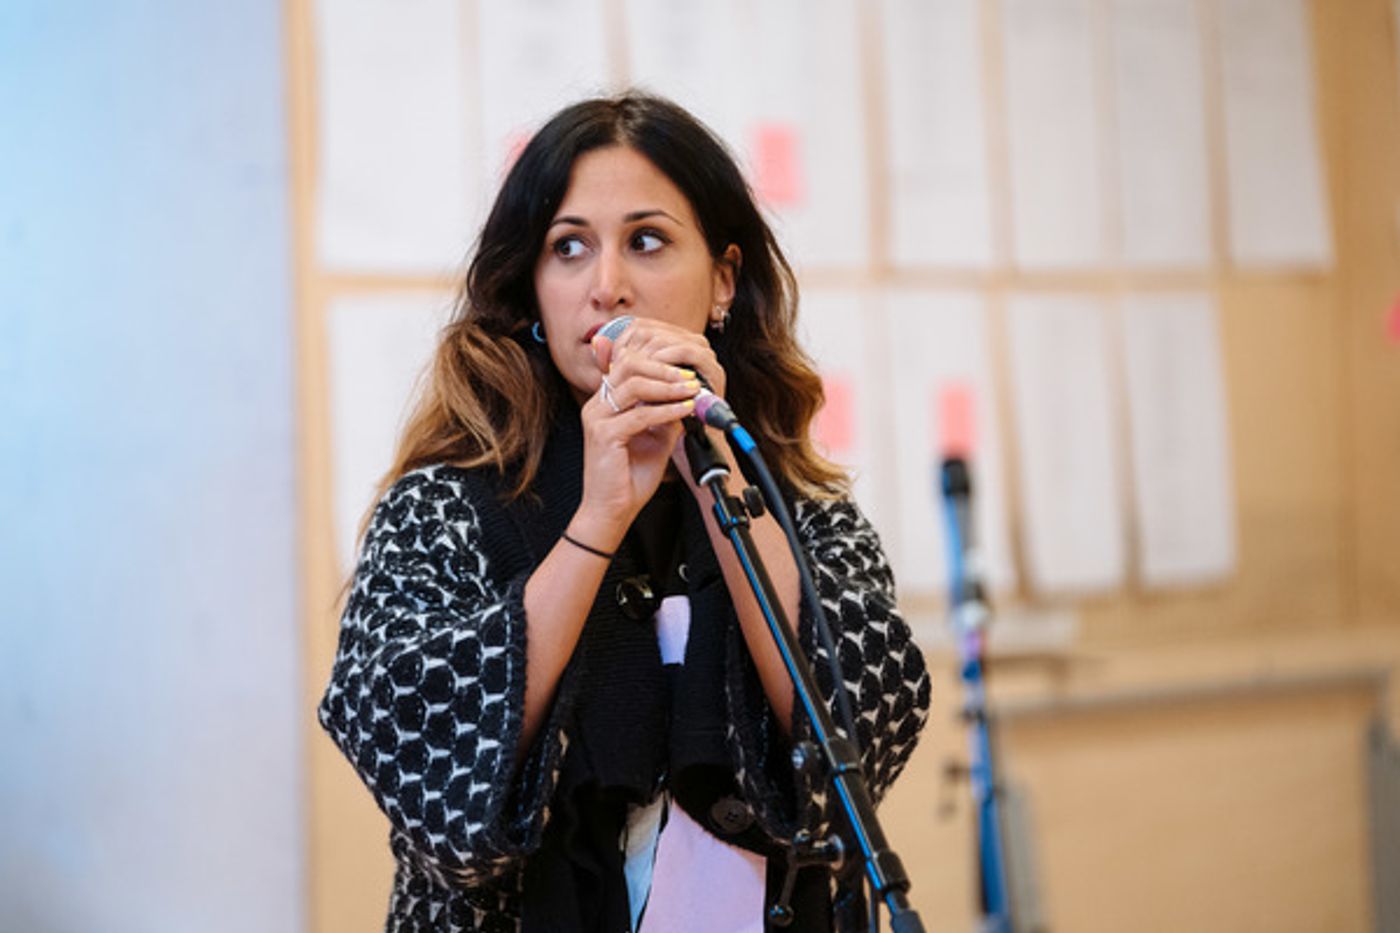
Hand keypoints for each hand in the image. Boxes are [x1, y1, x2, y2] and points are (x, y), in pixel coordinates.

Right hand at [572, 318, 720, 544]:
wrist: (612, 510)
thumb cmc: (629, 476)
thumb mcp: (654, 436)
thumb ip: (664, 413)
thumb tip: (688, 394)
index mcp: (604, 402)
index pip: (627, 363)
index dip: (658, 360)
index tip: (686, 369)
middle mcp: (596, 405)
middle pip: (628, 364)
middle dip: (664, 367)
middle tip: (690, 376)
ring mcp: (597, 418)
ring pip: (634, 384)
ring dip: (668, 386)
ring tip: (692, 390)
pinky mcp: (603, 435)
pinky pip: (639, 414)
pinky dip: (667, 410)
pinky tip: (684, 410)